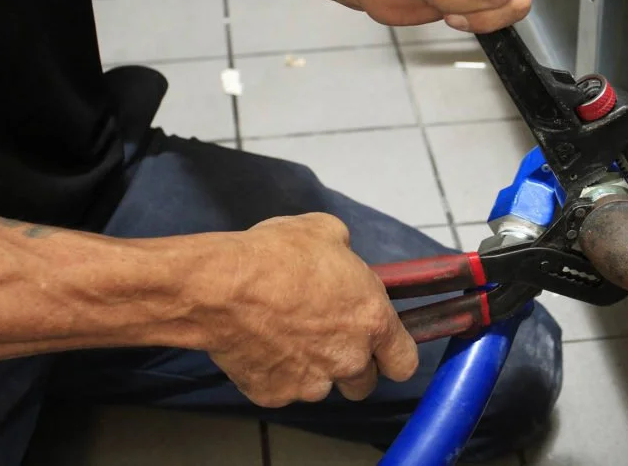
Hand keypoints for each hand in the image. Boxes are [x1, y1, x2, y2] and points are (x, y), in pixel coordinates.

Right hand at [197, 213, 417, 405]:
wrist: (223, 286)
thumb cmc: (278, 254)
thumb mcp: (326, 233)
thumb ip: (347, 256)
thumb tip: (343, 258)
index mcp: (372, 320)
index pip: (404, 363)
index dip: (393, 356)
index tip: (381, 349)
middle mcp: (349, 360)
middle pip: (364, 384)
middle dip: (350, 366)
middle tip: (325, 338)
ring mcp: (311, 383)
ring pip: (321, 387)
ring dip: (312, 369)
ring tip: (285, 336)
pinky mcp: (274, 395)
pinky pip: (282, 388)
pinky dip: (275, 373)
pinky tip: (259, 344)